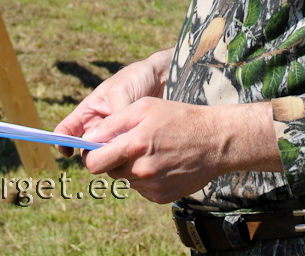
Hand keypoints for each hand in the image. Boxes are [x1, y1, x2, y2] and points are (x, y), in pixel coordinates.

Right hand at [53, 48, 172, 156]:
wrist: (164, 77)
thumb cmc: (137, 78)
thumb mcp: (121, 92)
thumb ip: (114, 116)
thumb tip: (109, 143)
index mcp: (89, 111)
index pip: (67, 130)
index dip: (62, 142)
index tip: (68, 153)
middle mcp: (99, 126)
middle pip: (86, 148)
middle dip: (91, 154)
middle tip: (104, 155)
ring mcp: (115, 135)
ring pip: (105, 154)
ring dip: (111, 156)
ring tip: (123, 153)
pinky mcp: (131, 141)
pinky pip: (123, 154)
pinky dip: (126, 156)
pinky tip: (135, 155)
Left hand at [81, 97, 280, 203]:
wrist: (216, 140)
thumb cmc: (179, 117)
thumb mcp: (145, 107)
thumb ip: (113, 123)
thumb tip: (88, 138)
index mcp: (133, 145)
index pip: (93, 163)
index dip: (91, 155)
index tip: (97, 148)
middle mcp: (141, 170)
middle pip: (109, 171)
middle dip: (114, 158)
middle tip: (131, 144)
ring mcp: (152, 186)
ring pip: (126, 180)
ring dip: (131, 168)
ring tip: (153, 151)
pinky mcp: (161, 197)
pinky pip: (141, 189)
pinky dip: (146, 178)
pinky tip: (162, 163)